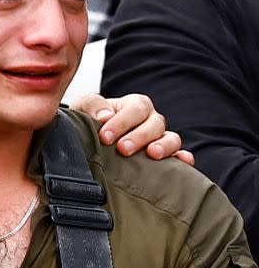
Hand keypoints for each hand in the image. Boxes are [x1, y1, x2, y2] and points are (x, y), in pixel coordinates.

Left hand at [70, 93, 194, 165]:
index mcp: (134, 105)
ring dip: (164, 146)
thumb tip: (105, 116)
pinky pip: (180, 156)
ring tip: (152, 155)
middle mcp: (151, 120)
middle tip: (122, 149)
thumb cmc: (89, 121)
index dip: (122, 122)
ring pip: (171, 138)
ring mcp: (160, 139)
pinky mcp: (166, 157)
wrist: (90, 140)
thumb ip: (92, 105)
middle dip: (139, 137)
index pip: (136, 108)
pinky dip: (183, 159)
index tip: (105, 137)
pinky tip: (183, 162)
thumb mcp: (84, 107)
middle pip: (155, 124)